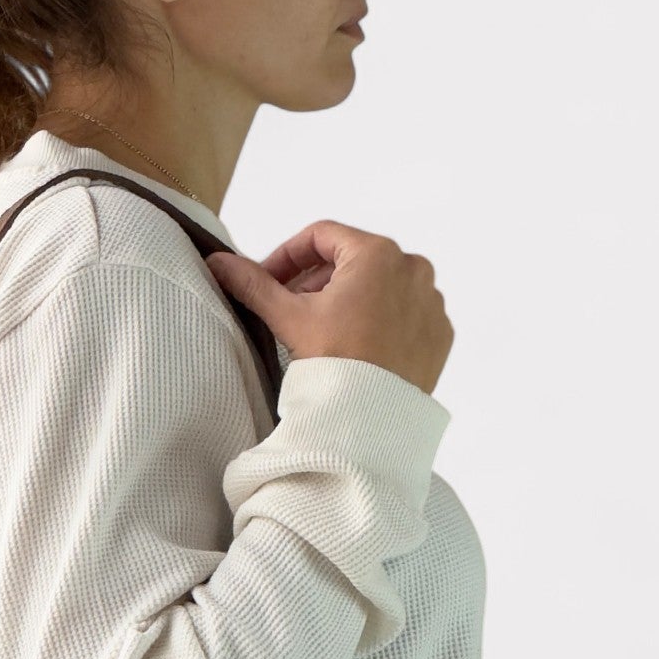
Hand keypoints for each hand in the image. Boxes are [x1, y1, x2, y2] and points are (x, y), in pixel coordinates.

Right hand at [206, 221, 453, 397]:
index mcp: (377, 253)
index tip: (269, 280)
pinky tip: (359, 346)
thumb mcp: (289, 317)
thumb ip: (253, 284)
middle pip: (353, 261)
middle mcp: (414, 268)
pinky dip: (382, 321)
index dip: (287, 255)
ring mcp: (432, 301)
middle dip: (318, 280)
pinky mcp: (440, 333)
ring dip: (350, 299)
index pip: (322, 236)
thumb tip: (218, 262)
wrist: (372, 422)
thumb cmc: (335, 364)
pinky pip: (406, 314)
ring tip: (325, 330)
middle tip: (292, 307)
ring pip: (381, 287)